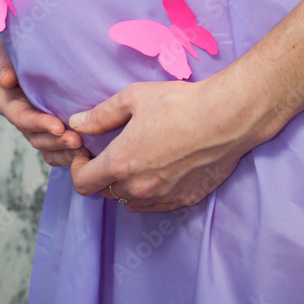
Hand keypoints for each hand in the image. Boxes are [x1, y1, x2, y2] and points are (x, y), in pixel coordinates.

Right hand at [0, 33, 89, 166]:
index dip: (38, 124)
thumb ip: (0, 59)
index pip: (21, 117)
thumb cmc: (15, 44)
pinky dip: (68, 155)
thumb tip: (6, 80)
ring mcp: (37, 124)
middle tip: (78, 141)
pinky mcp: (52, 127)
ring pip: (48, 146)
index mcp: (8, 101)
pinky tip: (86, 154)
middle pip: (37, 137)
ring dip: (65, 151)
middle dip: (56, 141)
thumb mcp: (1, 46)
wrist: (33, 46)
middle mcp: (23, 116)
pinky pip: (57, 149)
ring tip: (84, 150)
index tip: (58, 126)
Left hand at [67, 75, 263, 212]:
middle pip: (106, 192)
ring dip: (127, 186)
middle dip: (104, 175)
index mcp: (121, 163)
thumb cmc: (180, 103)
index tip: (86, 154)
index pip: (83, 183)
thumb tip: (77, 123)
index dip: (78, 169)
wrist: (226, 117)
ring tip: (139, 160)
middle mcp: (139, 187)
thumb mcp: (133, 98)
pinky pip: (157, 205)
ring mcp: (163, 197)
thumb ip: (101, 115)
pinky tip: (160, 171)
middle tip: (114, 152)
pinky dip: (151, 193)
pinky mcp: (185, 199)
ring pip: (131, 201)